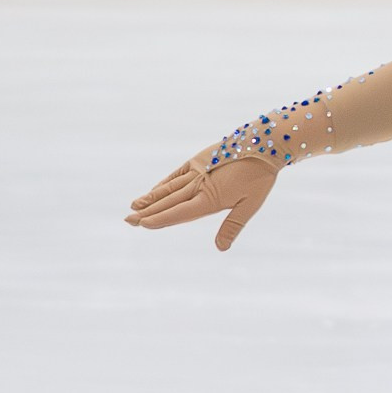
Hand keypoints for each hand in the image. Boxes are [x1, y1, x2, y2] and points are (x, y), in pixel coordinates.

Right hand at [125, 155, 277, 250]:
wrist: (263, 144)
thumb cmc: (260, 178)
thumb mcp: (250, 205)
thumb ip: (232, 226)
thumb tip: (220, 248)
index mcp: (210, 198)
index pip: (179, 212)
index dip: (161, 219)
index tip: (143, 224)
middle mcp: (198, 184)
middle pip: (168, 202)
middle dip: (147, 212)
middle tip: (128, 221)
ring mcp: (197, 170)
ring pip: (168, 188)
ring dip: (150, 198)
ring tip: (133, 206)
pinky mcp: (199, 160)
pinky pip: (176, 175)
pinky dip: (164, 184)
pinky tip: (154, 190)